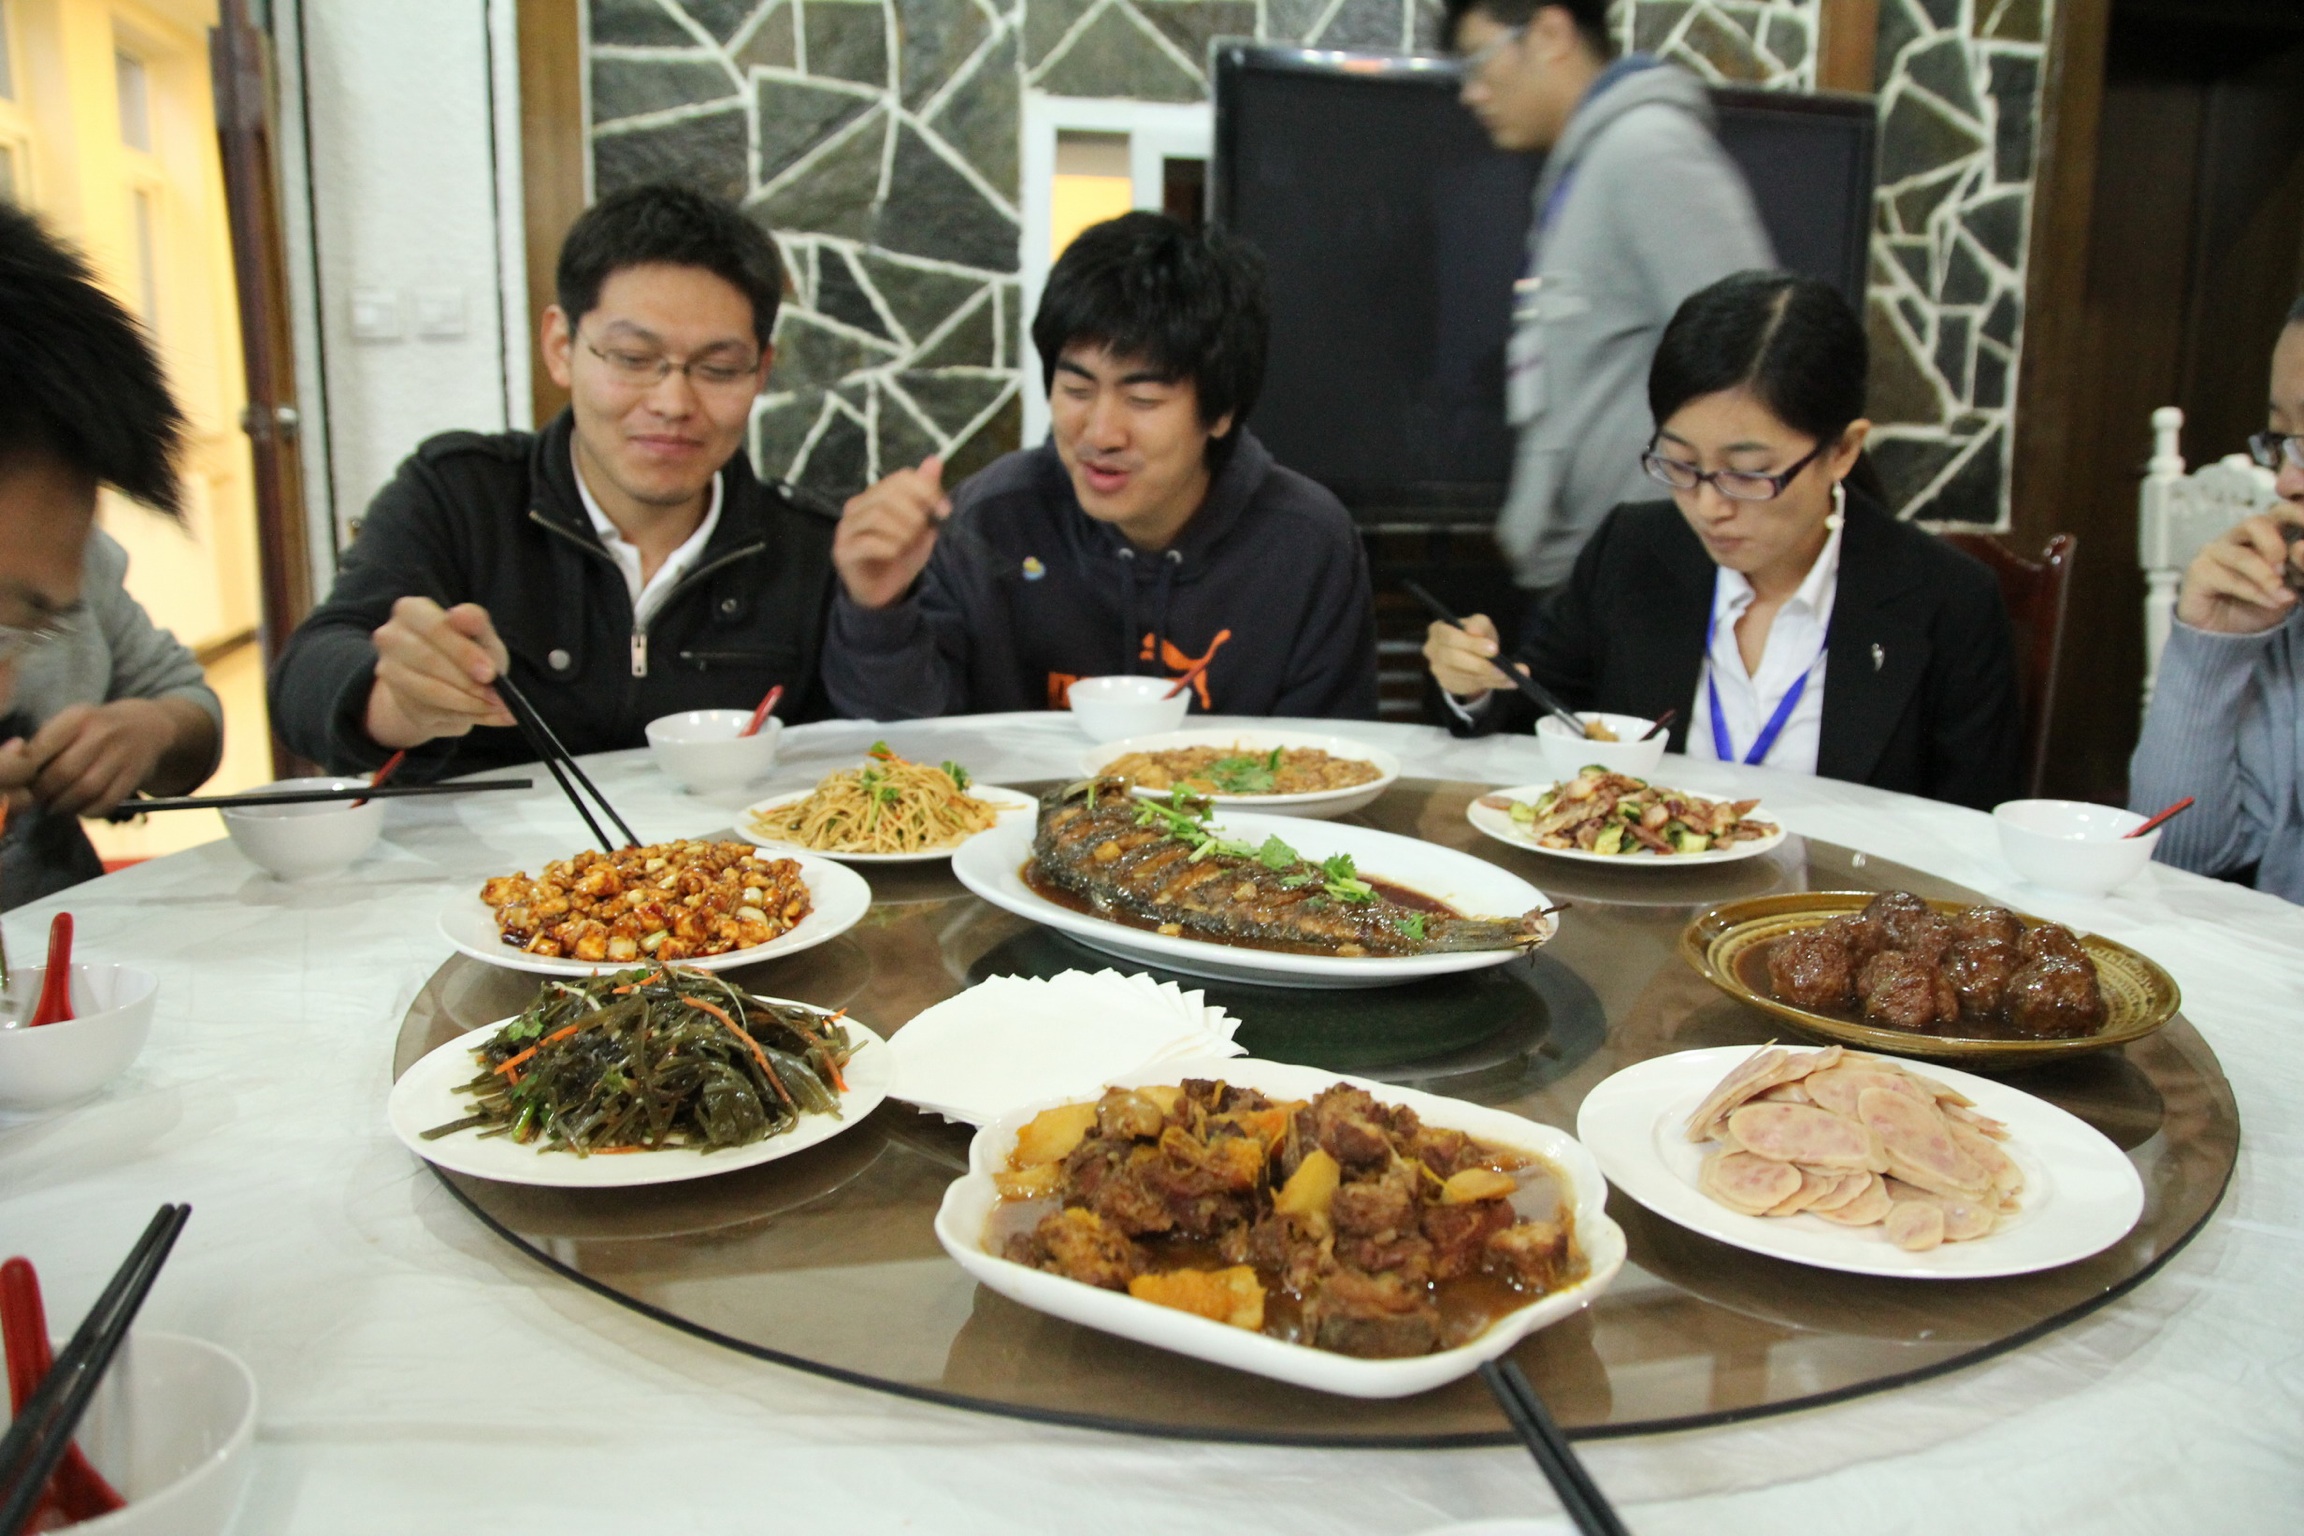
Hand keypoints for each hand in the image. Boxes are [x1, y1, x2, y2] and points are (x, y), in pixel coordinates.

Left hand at [0, 699, 180, 815]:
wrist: (148, 726)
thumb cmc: (96, 728)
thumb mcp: (71, 723)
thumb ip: (44, 743)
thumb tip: (17, 772)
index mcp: (78, 717)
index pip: (42, 748)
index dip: (27, 772)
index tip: (22, 782)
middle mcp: (102, 733)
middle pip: (63, 773)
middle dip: (44, 793)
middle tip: (38, 800)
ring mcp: (122, 755)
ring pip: (86, 790)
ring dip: (65, 805)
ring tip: (56, 807)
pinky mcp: (135, 775)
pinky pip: (108, 801)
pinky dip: (90, 812)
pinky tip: (81, 809)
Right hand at [364, 597, 515, 749]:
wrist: (449, 684)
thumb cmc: (467, 650)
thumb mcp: (479, 634)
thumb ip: (476, 622)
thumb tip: (461, 615)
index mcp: (411, 610)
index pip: (434, 628)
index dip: (463, 652)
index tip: (490, 673)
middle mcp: (391, 637)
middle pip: (428, 660)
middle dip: (467, 681)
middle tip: (497, 696)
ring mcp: (389, 669)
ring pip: (428, 690)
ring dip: (467, 702)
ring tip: (495, 706)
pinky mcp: (398, 699)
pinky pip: (431, 711)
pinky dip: (463, 715)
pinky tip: (485, 714)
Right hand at [834, 455, 947, 609]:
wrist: (884, 592)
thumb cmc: (901, 556)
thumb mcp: (922, 525)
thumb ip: (926, 495)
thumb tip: (934, 460)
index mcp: (874, 496)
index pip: (901, 478)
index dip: (927, 491)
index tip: (944, 511)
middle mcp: (856, 507)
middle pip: (887, 495)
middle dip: (914, 513)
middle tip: (922, 531)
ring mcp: (846, 529)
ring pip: (877, 517)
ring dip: (902, 532)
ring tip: (907, 544)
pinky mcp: (843, 552)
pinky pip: (867, 543)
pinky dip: (889, 548)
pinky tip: (895, 555)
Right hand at [1423, 614, 1520, 699]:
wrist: (1471, 652)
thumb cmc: (1474, 635)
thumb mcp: (1480, 624)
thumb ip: (1478, 624)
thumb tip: (1475, 631)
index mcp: (1437, 630)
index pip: (1450, 637)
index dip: (1472, 644)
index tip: (1494, 649)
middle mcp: (1432, 650)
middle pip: (1453, 658)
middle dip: (1480, 664)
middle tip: (1502, 669)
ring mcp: (1438, 669)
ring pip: (1463, 676)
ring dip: (1489, 677)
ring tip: (1510, 676)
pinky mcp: (1447, 684)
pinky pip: (1471, 686)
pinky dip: (1492, 684)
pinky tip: (1509, 682)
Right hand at [2175, 515, 2301, 634]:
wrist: (2230, 635)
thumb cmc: (2261, 605)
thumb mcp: (2291, 586)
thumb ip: (2299, 568)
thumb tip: (2301, 550)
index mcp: (2264, 533)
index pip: (2280, 512)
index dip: (2296, 515)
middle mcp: (2237, 537)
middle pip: (2255, 523)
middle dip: (2275, 544)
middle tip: (2286, 566)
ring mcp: (2215, 552)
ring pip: (2243, 556)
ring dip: (2266, 577)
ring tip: (2284, 595)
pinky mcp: (2198, 572)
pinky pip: (2229, 579)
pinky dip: (2254, 593)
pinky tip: (2271, 603)